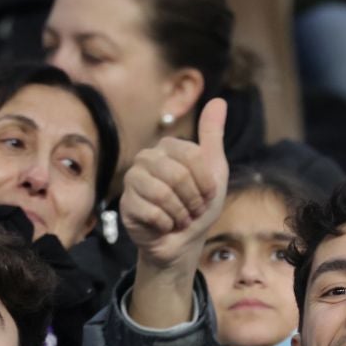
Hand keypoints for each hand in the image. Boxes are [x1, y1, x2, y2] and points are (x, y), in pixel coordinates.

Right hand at [121, 97, 228, 271]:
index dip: (205, 182)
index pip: (192, 156)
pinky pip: (151, 212)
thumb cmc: (199, 206)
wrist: (183, 243)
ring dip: (180, 213)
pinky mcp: (126, 203)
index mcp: (168, 147)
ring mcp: (133, 179)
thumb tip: (219, 101)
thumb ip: (213, 137)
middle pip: (177, 174)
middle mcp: (147, 158)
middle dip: (193, 200)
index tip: (208, 195)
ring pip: (162, 192)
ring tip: (180, 218)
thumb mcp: (215, 171)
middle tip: (193, 210)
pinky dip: (166, 224)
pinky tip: (164, 225)